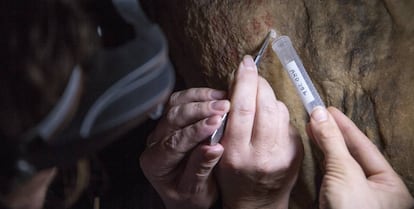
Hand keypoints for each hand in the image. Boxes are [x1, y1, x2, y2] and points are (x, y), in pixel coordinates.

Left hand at [140, 88, 229, 208]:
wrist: (187, 195)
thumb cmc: (190, 197)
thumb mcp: (196, 191)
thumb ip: (201, 169)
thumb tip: (215, 148)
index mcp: (155, 163)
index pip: (174, 142)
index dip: (196, 131)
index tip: (216, 122)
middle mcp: (155, 143)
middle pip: (173, 117)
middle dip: (200, 110)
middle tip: (224, 107)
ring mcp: (162, 129)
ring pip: (175, 104)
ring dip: (200, 98)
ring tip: (223, 98)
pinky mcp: (173, 120)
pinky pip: (182, 101)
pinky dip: (199, 95)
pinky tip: (217, 96)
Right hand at [215, 55, 303, 208]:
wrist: (257, 203)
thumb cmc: (233, 176)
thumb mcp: (219, 152)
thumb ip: (225, 123)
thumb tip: (235, 86)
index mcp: (236, 154)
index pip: (241, 108)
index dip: (244, 81)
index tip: (244, 64)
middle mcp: (262, 155)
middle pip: (264, 105)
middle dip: (258, 82)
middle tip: (251, 72)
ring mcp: (283, 154)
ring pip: (279, 110)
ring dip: (268, 96)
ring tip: (258, 97)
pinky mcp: (296, 153)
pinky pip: (288, 121)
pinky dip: (278, 112)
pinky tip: (269, 118)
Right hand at [308, 106, 413, 208]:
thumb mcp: (344, 173)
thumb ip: (333, 143)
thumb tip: (321, 115)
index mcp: (390, 185)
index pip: (365, 146)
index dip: (345, 126)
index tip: (329, 110)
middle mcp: (375, 192)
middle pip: (353, 155)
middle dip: (334, 135)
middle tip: (317, 116)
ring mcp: (356, 200)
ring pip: (340, 167)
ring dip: (325, 148)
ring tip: (313, 129)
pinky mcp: (338, 205)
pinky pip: (331, 179)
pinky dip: (321, 164)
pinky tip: (314, 153)